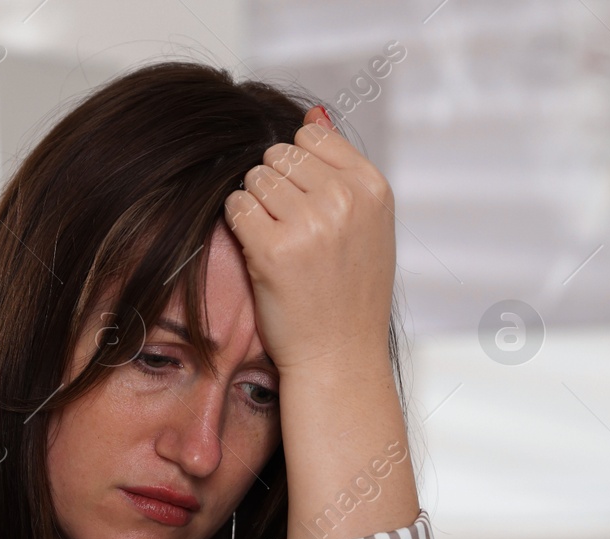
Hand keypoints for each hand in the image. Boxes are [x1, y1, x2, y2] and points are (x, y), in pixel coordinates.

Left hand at [223, 106, 395, 373]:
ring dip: (256, 208)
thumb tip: (312, 112)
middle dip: (275, 188)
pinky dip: (240, 227)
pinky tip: (260, 254)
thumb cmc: (348, 292)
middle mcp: (345, 199)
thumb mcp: (365, 224)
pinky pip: (236, 206)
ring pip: (254, 178)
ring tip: (279, 245)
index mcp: (373, 187)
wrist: (339, 357)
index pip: (311, 136)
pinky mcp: (273, 249)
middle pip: (279, 156)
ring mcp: (310, 223)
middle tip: (292, 233)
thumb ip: (341, 167)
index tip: (309, 208)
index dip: (299, 170)